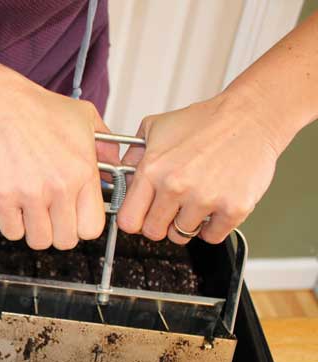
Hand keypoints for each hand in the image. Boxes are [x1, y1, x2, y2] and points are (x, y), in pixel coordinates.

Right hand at [0, 56, 118, 249]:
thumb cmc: (37, 109)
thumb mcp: (85, 118)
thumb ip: (106, 145)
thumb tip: (115, 166)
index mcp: (83, 172)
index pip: (92, 228)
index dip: (82, 227)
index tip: (74, 218)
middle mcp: (59, 187)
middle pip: (66, 240)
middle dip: (58, 231)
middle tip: (50, 216)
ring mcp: (29, 194)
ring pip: (38, 241)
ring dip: (35, 230)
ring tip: (31, 211)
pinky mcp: (1, 197)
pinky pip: (12, 232)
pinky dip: (12, 225)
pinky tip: (13, 207)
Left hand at [118, 90, 281, 244]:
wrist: (251, 116)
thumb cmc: (206, 121)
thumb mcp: (155, 128)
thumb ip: (132, 156)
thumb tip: (119, 179)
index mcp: (153, 170)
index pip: (128, 220)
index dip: (134, 220)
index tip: (141, 216)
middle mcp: (176, 186)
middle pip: (153, 232)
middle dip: (159, 223)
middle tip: (170, 209)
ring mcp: (205, 199)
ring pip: (181, 236)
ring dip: (185, 224)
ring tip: (194, 201)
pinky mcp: (233, 208)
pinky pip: (212, 237)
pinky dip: (211, 228)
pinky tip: (213, 207)